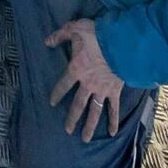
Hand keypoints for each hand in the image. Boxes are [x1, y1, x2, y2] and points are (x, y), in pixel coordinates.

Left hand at [46, 19, 123, 141]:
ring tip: (85, 139)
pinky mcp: (114, 92)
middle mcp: (87, 84)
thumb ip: (59, 35)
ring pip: (94, 111)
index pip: (63, 85)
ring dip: (89, 125)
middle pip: (78, 104)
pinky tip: (112, 133)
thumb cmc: (97, 35)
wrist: (120, 43)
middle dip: (72, 118)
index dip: (57, 94)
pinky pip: (114, 109)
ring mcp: (101, 90)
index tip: (52, 103)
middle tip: (67, 130)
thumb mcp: (74, 29)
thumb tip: (46, 41)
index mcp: (76, 70)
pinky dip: (113, 120)